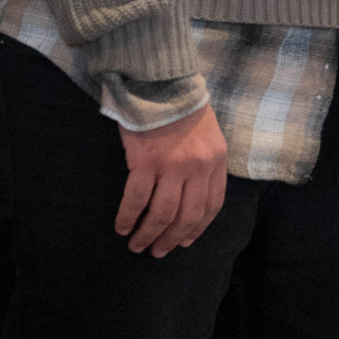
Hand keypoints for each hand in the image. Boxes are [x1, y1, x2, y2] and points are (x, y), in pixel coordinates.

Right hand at [116, 104, 227, 255]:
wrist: (162, 86)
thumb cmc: (183, 110)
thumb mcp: (209, 137)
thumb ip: (206, 165)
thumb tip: (195, 194)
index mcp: (216, 162)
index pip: (213, 205)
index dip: (198, 228)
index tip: (186, 241)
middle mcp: (198, 168)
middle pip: (188, 215)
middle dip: (173, 238)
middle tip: (158, 252)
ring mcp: (172, 166)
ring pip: (163, 213)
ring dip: (149, 234)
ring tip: (137, 246)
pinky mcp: (146, 162)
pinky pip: (137, 199)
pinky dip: (128, 217)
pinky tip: (121, 227)